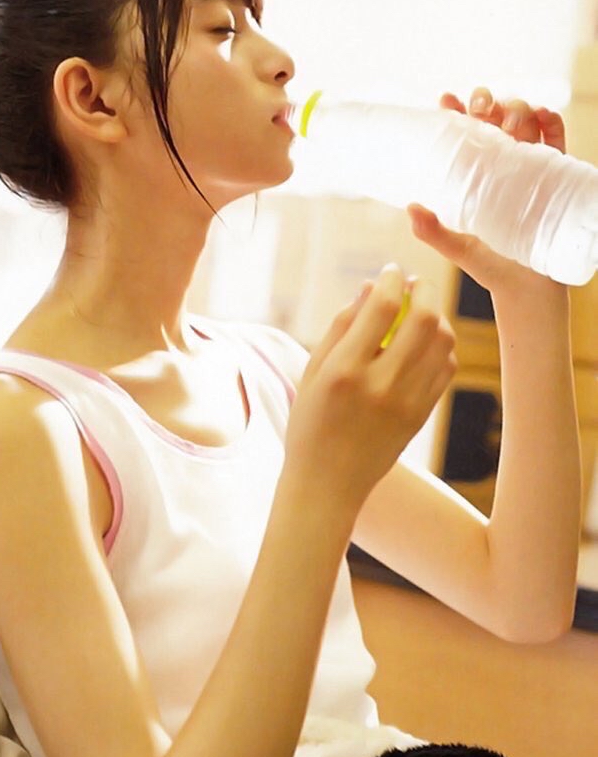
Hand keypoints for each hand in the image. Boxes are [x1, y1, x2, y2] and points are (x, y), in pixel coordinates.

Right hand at [285, 265, 455, 508]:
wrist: (327, 485)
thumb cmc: (310, 425)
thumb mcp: (311, 373)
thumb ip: (340, 328)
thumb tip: (370, 287)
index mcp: (344, 371)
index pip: (381, 308)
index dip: (391, 280)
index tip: (390, 271)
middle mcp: (379, 385)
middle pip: (424, 319)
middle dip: (423, 290)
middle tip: (414, 283)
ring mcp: (406, 403)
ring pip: (443, 343)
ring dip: (436, 318)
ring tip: (420, 313)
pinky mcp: (421, 417)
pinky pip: (446, 369)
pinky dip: (442, 348)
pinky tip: (425, 345)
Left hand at [408, 87, 567, 293]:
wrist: (527, 292)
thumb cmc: (491, 267)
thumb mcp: (458, 248)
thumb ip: (433, 231)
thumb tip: (411, 208)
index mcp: (475, 175)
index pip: (464, 135)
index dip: (456, 112)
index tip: (446, 100)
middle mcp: (502, 167)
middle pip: (496, 119)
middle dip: (488, 102)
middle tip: (481, 108)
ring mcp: (530, 170)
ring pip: (526, 124)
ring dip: (519, 109)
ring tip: (512, 118)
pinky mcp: (556, 179)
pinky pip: (558, 143)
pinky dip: (553, 124)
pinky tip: (545, 116)